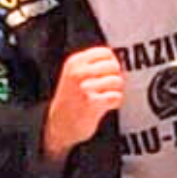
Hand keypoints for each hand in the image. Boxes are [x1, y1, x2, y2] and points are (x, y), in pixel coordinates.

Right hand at [41, 46, 126, 162]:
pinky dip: (115, 102)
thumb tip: (118, 61)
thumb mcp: (73, 74)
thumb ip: (92, 65)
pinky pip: (116, 96)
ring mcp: (84, 88)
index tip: (108, 72)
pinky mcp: (92, 103)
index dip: (111, 62)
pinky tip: (106, 106)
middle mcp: (78, 73)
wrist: (59, 124)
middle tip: (107, 87)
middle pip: (113, 65)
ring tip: (105, 96)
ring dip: (115, 90)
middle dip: (115, 77)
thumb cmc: (70, 99)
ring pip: (117, 81)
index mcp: (74, 62)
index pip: (105, 52)